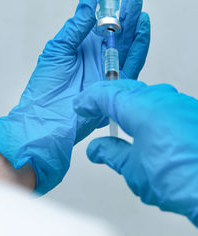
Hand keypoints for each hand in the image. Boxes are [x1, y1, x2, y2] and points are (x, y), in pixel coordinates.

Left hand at [0, 0, 149, 193]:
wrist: (48, 119)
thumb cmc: (47, 85)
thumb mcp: (59, 48)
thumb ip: (77, 24)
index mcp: (85, 43)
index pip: (103, 15)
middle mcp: (101, 53)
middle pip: (119, 24)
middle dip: (126, 1)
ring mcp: (111, 66)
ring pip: (128, 38)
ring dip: (134, 16)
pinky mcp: (119, 81)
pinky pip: (134, 59)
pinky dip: (140, 42)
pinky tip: (142, 23)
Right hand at [74, 79, 197, 225]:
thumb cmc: (182, 179)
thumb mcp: (134, 169)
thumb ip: (111, 153)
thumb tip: (97, 149)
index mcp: (141, 107)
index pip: (106, 95)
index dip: (89, 100)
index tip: (81, 106)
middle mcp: (161, 98)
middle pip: (125, 88)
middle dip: (106, 96)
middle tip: (94, 107)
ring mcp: (179, 102)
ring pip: (145, 93)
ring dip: (127, 101)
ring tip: (117, 115)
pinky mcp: (191, 110)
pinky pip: (162, 101)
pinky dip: (147, 107)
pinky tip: (145, 122)